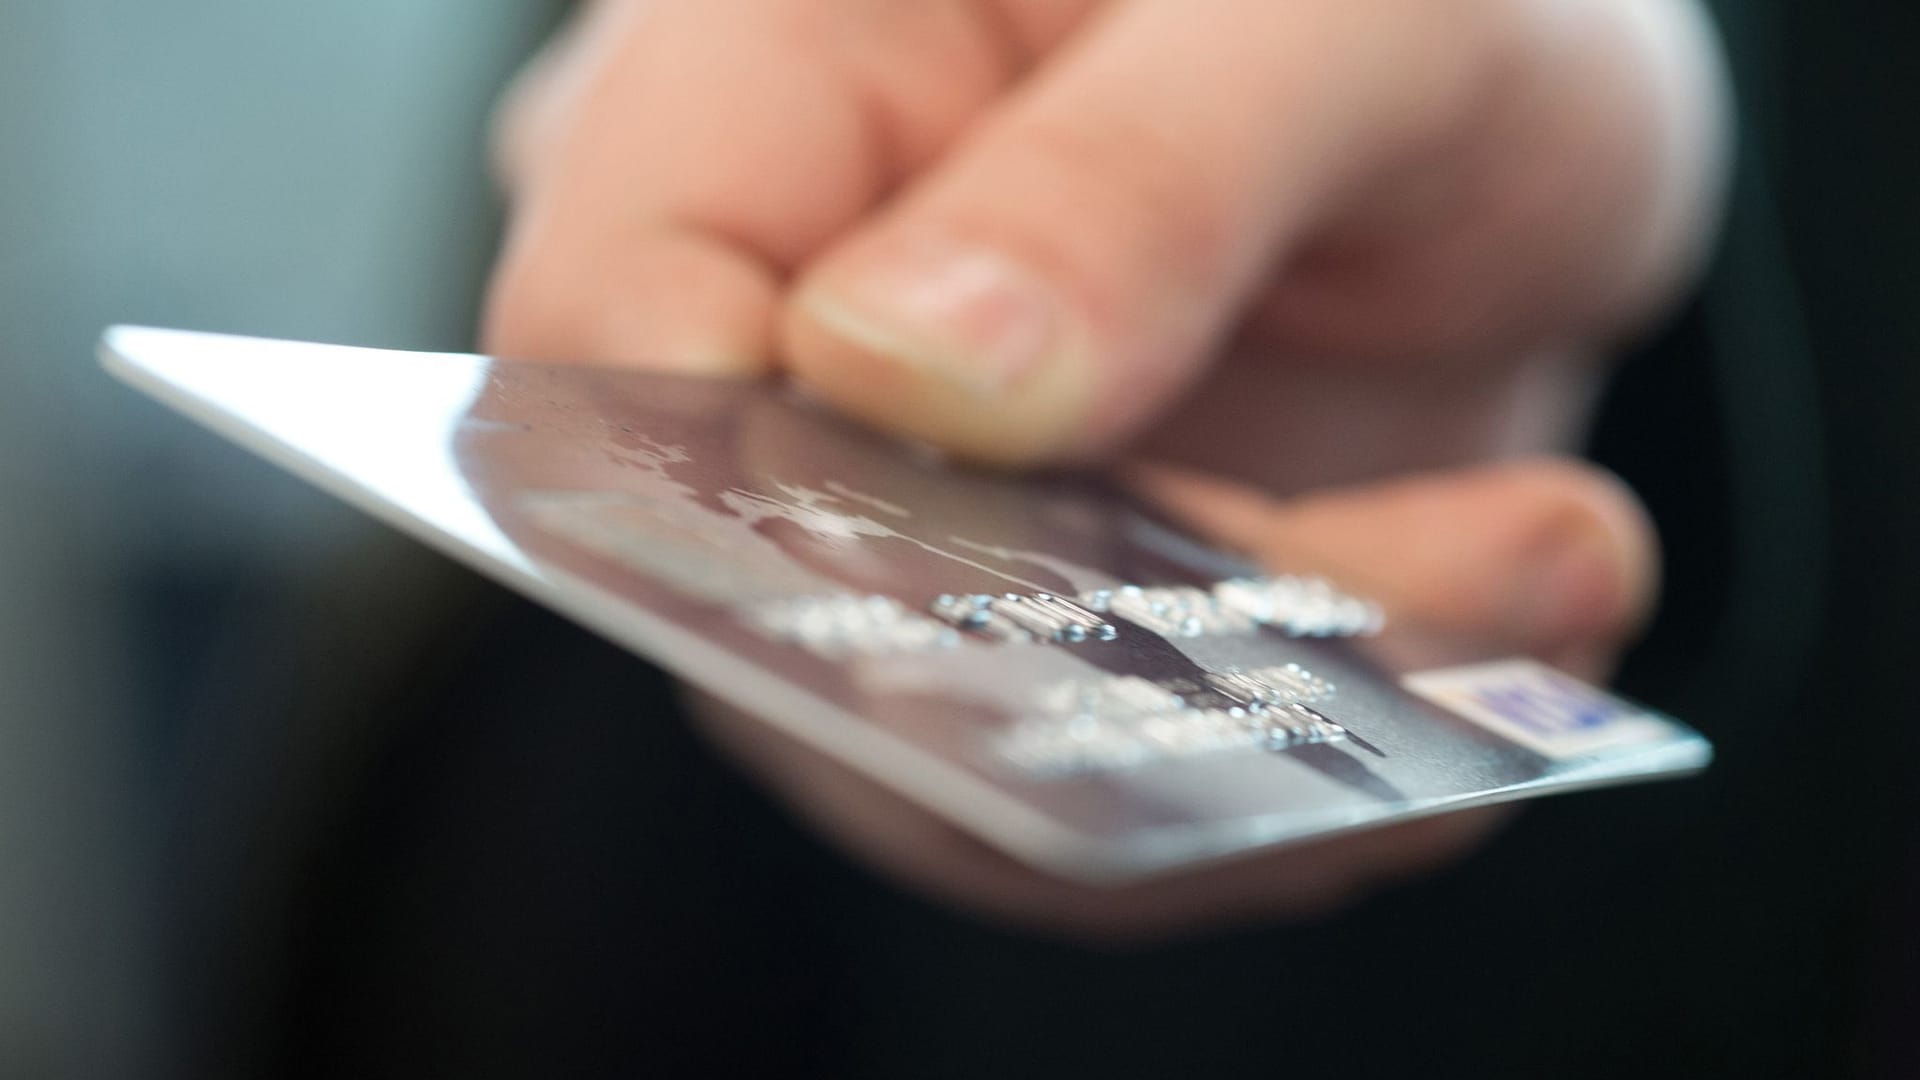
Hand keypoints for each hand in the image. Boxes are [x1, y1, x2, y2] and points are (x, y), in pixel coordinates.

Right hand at [480, 0, 1725, 934]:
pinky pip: (1084, 760)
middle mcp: (796, 305)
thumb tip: (903, 380)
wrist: (1501, 87)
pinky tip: (1505, 631)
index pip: (611, 333)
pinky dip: (1287, 763)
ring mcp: (903, 481)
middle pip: (780, 591)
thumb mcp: (1352, 8)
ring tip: (1539, 579)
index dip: (763, 505)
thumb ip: (1136, 170)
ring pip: (951, 734)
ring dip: (1250, 727)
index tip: (1057, 576)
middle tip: (1438, 604)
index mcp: (767, 77)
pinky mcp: (1024, 602)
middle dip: (1092, 671)